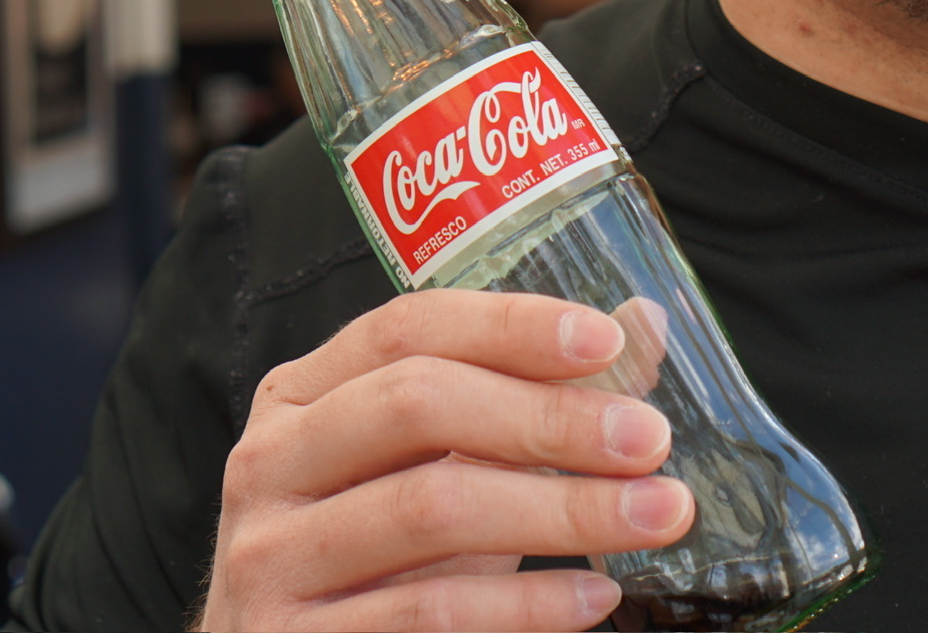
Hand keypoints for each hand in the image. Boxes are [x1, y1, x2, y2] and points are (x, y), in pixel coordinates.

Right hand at [198, 290, 696, 630]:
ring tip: (656, 515)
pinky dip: (526, 604)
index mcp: (302, 394)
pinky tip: (594, 593)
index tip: (606, 343)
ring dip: (563, 511)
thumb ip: (533, 392)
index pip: (406, 328)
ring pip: (432, 508)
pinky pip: (428, 612)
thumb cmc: (381, 549)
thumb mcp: (445, 461)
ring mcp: (270, 555)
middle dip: (550, 418)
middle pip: (418, 405)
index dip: (509, 327)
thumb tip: (644, 324)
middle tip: (650, 440)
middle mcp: (272, 462)